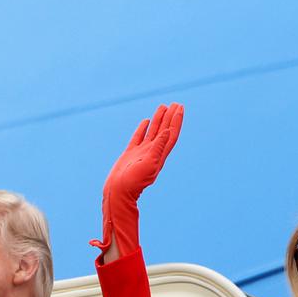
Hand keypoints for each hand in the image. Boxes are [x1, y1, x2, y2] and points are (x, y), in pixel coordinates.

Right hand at [91, 103, 183, 261]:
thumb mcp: (149, 164)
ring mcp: (141, 153)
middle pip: (164, 131)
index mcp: (159, 155)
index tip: (179, 108)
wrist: (118, 192)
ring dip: (159, 120)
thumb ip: (158, 147)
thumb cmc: (133, 182)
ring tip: (163, 106)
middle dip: (170, 117)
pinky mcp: (130, 155)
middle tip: (176, 104)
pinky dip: (143, 129)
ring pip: (152, 132)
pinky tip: (145, 121)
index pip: (171, 135)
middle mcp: (152, 153)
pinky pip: (138, 138)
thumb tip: (168, 132)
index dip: (176, 121)